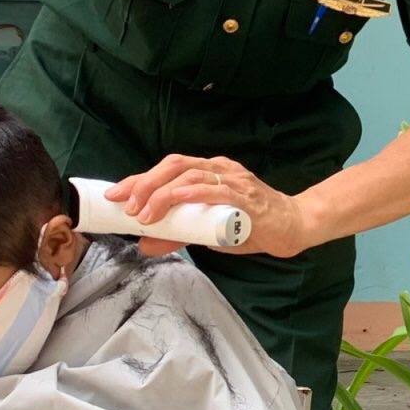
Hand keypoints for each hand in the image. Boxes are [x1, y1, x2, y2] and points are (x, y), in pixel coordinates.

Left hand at [104, 155, 314, 257]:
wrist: (293, 226)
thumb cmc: (253, 224)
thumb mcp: (210, 229)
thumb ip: (180, 234)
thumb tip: (145, 244)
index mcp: (210, 170)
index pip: (169, 167)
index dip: (139, 179)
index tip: (116, 195)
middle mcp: (220, 169)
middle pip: (175, 165)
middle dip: (145, 184)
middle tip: (126, 206)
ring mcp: (234, 180)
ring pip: (191, 176)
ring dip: (162, 194)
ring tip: (145, 214)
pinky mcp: (246, 196)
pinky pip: (216, 189)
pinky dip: (193, 194)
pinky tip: (177, 200)